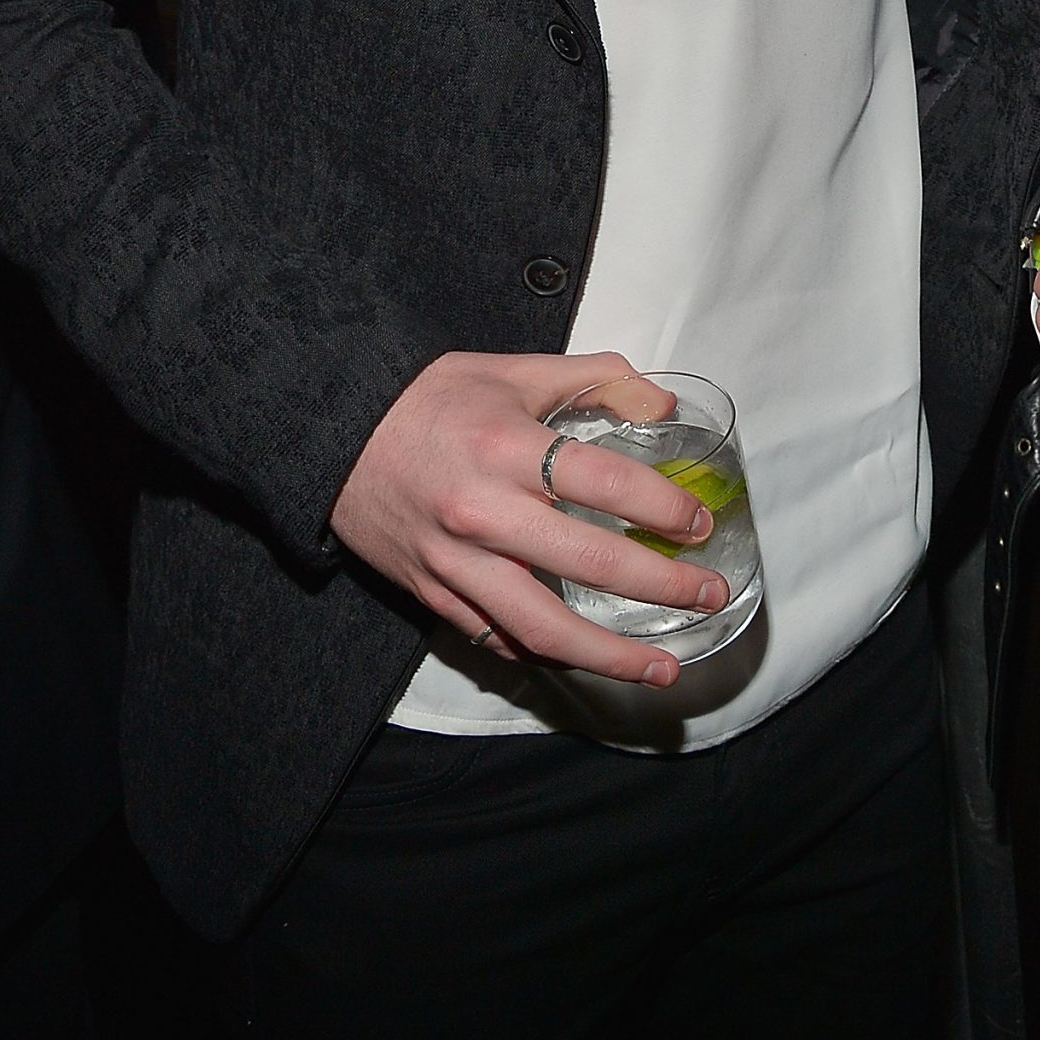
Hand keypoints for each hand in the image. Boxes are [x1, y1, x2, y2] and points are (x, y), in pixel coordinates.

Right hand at [330, 350, 728, 686]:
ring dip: (609, 654)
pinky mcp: (432, 593)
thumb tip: (664, 402)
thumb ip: (597, 379)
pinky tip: (581, 656)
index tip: (700, 526)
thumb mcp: (516, 369)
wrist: (330, 429)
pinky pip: (494, 638)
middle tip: (709, 596)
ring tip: (661, 670)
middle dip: (661, 586)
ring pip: (542, 628)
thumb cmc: (430, 397)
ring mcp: (455, 562)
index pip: (608, 483)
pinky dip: (541, 651)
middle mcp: (485, 512)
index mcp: (509, 447)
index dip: (663, 508)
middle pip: (589, 562)